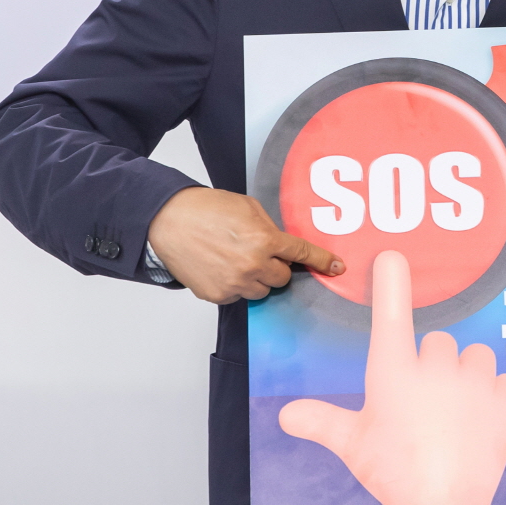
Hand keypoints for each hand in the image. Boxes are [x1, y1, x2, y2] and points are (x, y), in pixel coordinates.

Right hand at [146, 186, 342, 303]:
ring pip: (262, 291)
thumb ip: (270, 228)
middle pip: (283, 278)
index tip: (336, 268)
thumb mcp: (247, 207)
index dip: (322, 261)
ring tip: (234, 258)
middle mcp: (253, 265)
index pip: (301, 254)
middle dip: (276, 266)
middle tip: (257, 251)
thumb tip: (283, 245)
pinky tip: (220, 266)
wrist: (169, 221)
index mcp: (264, 240)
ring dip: (257, 278)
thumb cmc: (206, 209)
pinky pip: (239, 296)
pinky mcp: (218, 295)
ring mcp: (235, 284)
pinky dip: (235, 285)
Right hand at [278, 250, 505, 504]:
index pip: (390, 314)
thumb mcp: (351, 445)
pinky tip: (484, 419)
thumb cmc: (393, 473)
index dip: (391, 282)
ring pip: (476, 355)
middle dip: (433, 365)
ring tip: (457, 409)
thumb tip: (285, 415)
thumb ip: (320, 421)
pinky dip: (499, 396)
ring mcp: (474, 381)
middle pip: (438, 341)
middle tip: (425, 402)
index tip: (392, 257)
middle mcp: (435, 367)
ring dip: (469, 375)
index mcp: (393, 372)